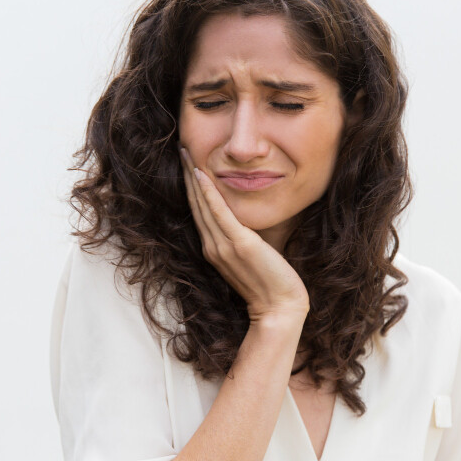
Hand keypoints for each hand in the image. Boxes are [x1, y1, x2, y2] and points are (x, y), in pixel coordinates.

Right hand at [179, 147, 309, 322]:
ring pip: (202, 205)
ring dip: (194, 177)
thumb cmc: (271, 285)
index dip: (192, 188)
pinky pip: (218, 213)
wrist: (279, 308)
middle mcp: (212, 247)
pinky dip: (208, 193)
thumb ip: (244, 239)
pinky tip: (202, 175)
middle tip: (181, 151)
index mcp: (213, 250)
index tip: (188, 165)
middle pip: (195, 204)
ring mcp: (222, 246)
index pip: (199, 212)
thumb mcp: (252, 257)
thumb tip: (247, 220)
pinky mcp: (238, 243)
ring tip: (187, 155)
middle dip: (188, 176)